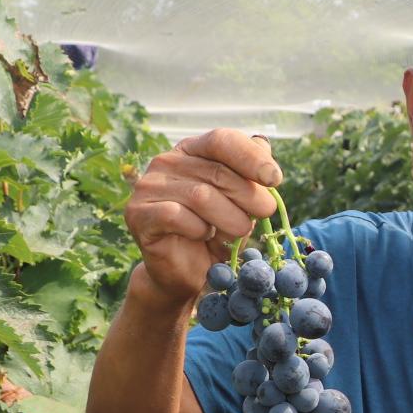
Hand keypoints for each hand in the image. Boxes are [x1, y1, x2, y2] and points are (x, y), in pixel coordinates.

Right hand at [123, 129, 282, 303]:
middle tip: (263, 214)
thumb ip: (250, 174)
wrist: (188, 272)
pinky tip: (203, 236)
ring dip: (230, 218)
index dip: (251, 157)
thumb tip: (263, 144)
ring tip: (237, 231)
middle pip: (217, 171)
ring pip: (201, 195)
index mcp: (192, 150)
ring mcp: (149, 186)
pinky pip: (177, 216)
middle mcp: (166, 162)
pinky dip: (199, 230)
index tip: (274, 179)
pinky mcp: (138, 214)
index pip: (221, 140)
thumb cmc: (218, 232)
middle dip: (249, 197)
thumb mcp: (242, 202)